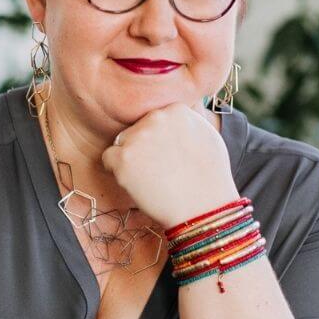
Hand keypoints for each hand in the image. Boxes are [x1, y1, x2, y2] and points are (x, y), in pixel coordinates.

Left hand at [100, 103, 239, 229]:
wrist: (203, 209)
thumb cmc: (210, 178)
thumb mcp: (208, 135)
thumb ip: (188, 120)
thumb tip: (176, 112)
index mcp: (176, 109)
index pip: (154, 118)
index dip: (159, 138)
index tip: (169, 155)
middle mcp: (155, 118)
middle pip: (136, 129)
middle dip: (143, 146)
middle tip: (160, 169)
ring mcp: (137, 138)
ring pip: (121, 143)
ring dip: (130, 158)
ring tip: (152, 178)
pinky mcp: (123, 159)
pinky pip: (108, 159)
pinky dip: (117, 171)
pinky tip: (137, 183)